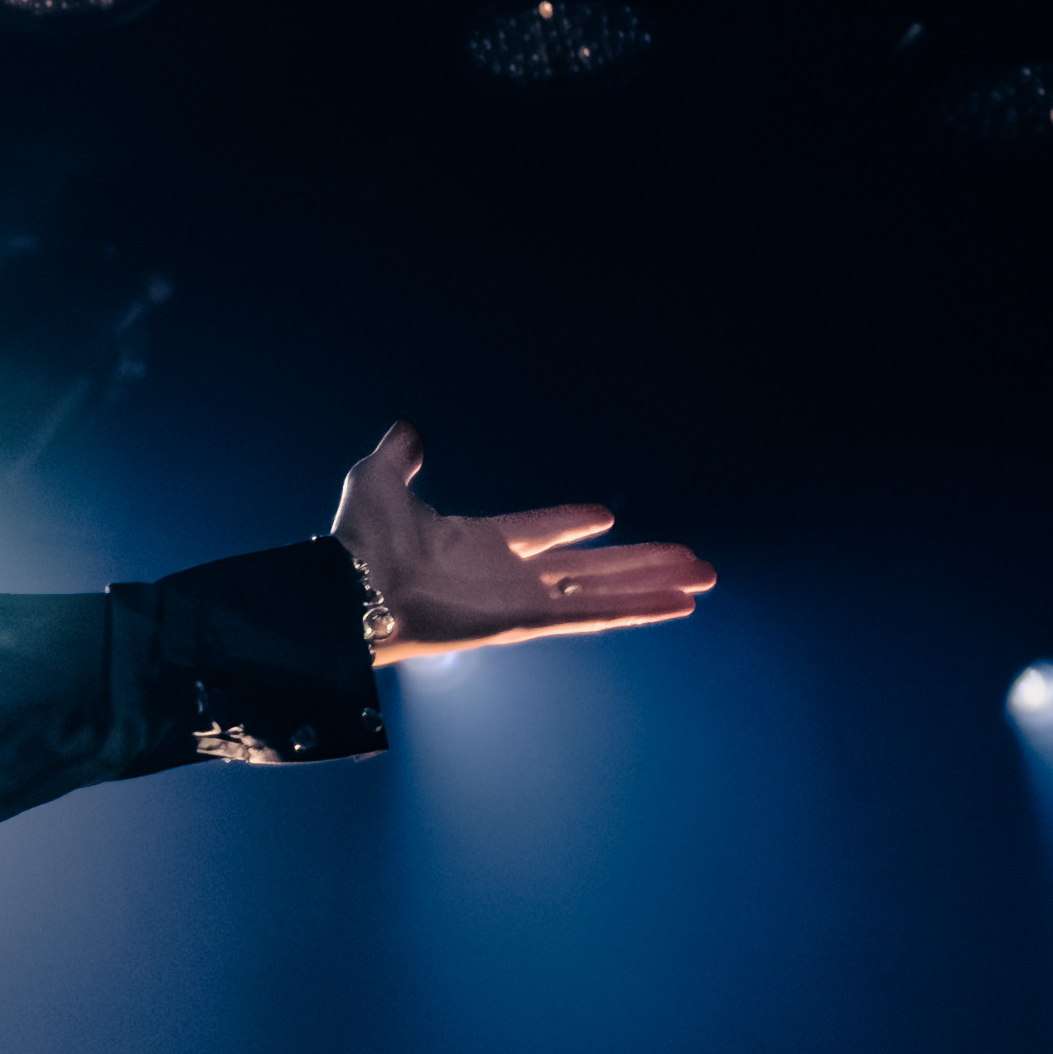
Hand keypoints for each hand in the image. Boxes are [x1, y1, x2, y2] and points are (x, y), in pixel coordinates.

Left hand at [333, 423, 712, 662]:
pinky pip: (593, 614)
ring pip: (603, 591)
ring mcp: (520, 601)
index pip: (538, 532)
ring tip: (704, 578)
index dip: (569, 524)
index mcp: (476, 543)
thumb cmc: (357, 542)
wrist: (348, 586)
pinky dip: (638, 608)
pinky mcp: (527, 621)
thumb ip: (398, 457)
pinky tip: (679, 604)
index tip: (605, 516)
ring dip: (654, 584)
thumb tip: (406, 432)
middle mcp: (505, 575)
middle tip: (687, 559)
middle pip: (588, 567)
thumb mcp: (378, 480)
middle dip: (639, 563)